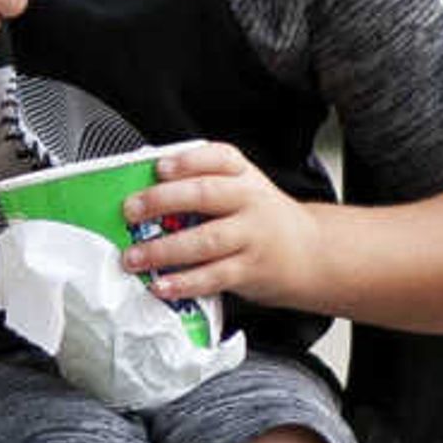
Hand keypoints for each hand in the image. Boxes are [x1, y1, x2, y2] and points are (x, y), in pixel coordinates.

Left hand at [123, 141, 328, 312]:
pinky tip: (161, 284)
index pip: (219, 158)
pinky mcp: (250, 269)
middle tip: (129, 210)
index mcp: (243, 176)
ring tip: (134, 257)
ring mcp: (252, 236)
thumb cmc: (262, 218)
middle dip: (162, 201)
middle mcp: (249, 201)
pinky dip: (184, 282)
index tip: (160, 167)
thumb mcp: (243, 190)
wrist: (313, 252)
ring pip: (205, 240)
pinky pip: (213, 276)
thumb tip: (142, 194)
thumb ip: (202, 185)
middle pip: (205, 195)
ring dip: (163, 250)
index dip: (188, 161)